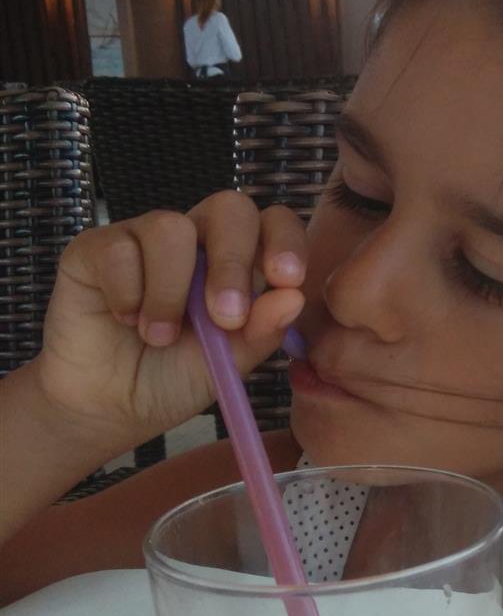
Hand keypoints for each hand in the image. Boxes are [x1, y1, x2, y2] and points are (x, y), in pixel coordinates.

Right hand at [34, 191, 306, 451]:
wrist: (109, 407)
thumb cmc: (172, 378)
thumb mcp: (227, 364)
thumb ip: (260, 332)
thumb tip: (293, 297)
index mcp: (237, 260)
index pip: (273, 223)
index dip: (285, 241)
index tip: (286, 280)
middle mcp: (195, 239)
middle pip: (229, 208)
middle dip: (234, 263)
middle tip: (226, 318)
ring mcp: (144, 237)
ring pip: (171, 228)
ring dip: (170, 292)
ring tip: (159, 337)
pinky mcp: (95, 247)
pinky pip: (119, 249)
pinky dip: (127, 294)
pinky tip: (124, 320)